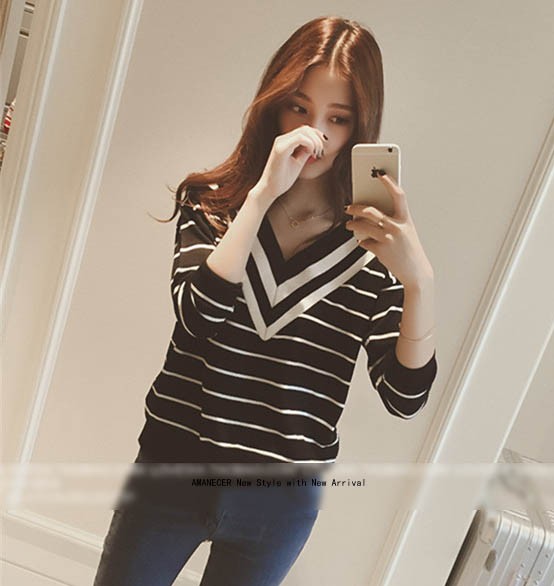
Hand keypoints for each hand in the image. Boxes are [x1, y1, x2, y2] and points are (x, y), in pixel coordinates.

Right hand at [254, 125, 326, 205]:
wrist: (270, 189)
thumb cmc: (282, 178)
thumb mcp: (298, 162)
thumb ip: (305, 152)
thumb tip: (316, 144)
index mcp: (285, 142)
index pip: (304, 130)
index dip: (316, 136)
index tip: (321, 149)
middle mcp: (282, 139)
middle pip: (305, 128)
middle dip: (317, 138)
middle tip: (320, 153)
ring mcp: (280, 143)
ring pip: (303, 131)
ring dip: (315, 141)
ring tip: (316, 154)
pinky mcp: (281, 149)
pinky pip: (300, 138)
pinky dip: (310, 144)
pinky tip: (310, 153)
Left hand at [345, 173, 432, 288]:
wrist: (416, 272)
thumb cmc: (411, 251)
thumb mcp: (408, 232)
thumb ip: (395, 221)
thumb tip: (375, 214)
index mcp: (406, 220)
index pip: (398, 196)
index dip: (389, 183)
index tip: (381, 174)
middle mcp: (397, 227)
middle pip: (370, 211)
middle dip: (356, 208)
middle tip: (349, 207)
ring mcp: (388, 239)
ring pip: (363, 226)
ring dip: (353, 225)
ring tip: (349, 225)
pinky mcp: (381, 250)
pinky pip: (365, 242)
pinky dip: (362, 242)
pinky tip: (363, 242)